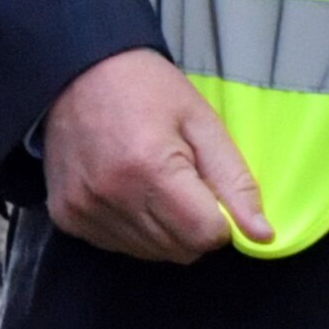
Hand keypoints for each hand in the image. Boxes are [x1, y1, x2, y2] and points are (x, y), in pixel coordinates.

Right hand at [43, 47, 271, 260]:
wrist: (78, 75)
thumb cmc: (148, 90)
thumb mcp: (204, 123)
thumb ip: (236, 182)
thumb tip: (262, 234)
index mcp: (150, 169)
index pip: (204, 236)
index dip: (223, 221)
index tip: (215, 193)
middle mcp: (111, 198)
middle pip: (180, 250)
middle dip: (197, 226)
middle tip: (188, 184)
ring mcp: (83, 212)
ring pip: (151, 253)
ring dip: (167, 231)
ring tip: (158, 184)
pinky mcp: (67, 219)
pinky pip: (119, 246)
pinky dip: (137, 230)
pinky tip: (132, 192)